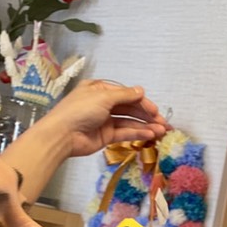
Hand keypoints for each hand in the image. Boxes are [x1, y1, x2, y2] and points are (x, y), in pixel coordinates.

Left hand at [39, 79, 168, 158]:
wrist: (62, 135)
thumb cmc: (80, 110)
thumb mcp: (103, 97)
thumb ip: (125, 95)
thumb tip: (141, 90)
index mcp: (100, 90)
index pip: (126, 94)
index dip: (142, 102)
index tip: (155, 110)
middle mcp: (103, 104)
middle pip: (129, 108)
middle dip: (147, 115)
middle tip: (164, 123)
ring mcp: (105, 120)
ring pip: (129, 121)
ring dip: (145, 126)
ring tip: (161, 131)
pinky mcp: (106, 136)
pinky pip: (124, 133)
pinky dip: (137, 133)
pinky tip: (150, 135)